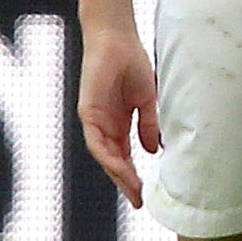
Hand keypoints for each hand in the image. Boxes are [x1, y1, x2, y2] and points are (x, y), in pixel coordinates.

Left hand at [78, 23, 157, 207]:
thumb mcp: (146, 100)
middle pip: (114, 161)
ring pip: (105, 156)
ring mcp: (95, 121)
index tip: (146, 193)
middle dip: (126, 182)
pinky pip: (98, 142)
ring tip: (134, 190)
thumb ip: (148, 124)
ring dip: (119, 175)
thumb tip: (153, 150)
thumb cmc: (131, 64)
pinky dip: (109, 157)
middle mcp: (105, 126)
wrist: (116, 40)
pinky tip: (122, 168)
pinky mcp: (88, 114)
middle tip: (140, 200)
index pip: (125, 156)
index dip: (134, 175)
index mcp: (118, 123)